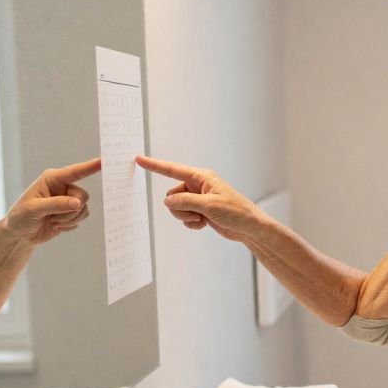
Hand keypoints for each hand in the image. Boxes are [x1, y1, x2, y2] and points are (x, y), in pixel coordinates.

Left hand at [1, 157, 99, 244]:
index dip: (89, 167)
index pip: (75, 172)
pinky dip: (70, 225)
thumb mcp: (34, 209)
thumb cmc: (21, 216)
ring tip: (52, 222)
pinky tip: (56, 226)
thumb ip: (56, 204)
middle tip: (54, 218)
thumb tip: (77, 203)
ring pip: (84, 208)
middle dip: (71, 211)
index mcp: (52, 179)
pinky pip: (82, 218)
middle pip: (83, 196)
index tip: (102, 161)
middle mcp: (62, 187)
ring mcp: (67, 200)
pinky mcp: (71, 213)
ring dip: (70, 219)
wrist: (20, 234)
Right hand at [135, 155, 264, 242]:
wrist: (248, 228)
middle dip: (179, 207)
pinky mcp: (200, 211)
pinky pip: (184, 217)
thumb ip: (185, 201)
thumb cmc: (236, 212)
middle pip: (172, 195)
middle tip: (197, 214)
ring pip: (176, 207)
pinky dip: (191, 223)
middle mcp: (198, 186)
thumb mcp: (209, 205)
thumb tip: (168, 201)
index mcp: (201, 177)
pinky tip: (204, 224)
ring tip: (202, 219)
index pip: (172, 170)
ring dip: (186, 216)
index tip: (138, 159)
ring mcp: (198, 199)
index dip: (154, 165)